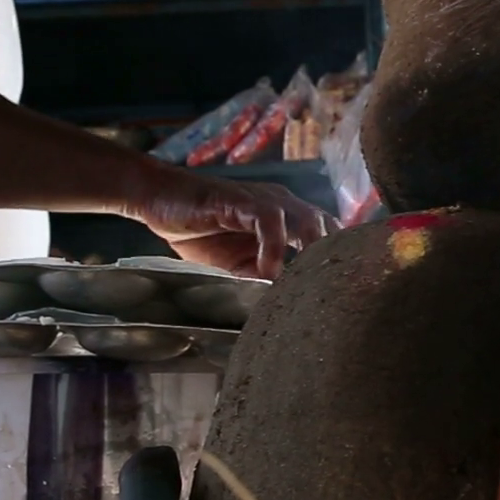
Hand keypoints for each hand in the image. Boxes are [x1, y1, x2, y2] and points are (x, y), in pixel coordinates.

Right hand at [125, 165, 333, 278]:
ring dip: (310, 252)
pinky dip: (273, 246)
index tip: (339, 293)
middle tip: (330, 294)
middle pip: (328, 227)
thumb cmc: (199, 232)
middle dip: (332, 259)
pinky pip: (268, 219)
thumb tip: (286, 300)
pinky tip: (267, 272)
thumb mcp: (237, 265)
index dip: (338, 260)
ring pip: (306, 219)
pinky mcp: (240, 200)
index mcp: (289, 218)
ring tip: (305, 284)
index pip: (329, 235)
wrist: (159, 202)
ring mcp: (264, 200)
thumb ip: (263, 276)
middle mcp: (283, 205)